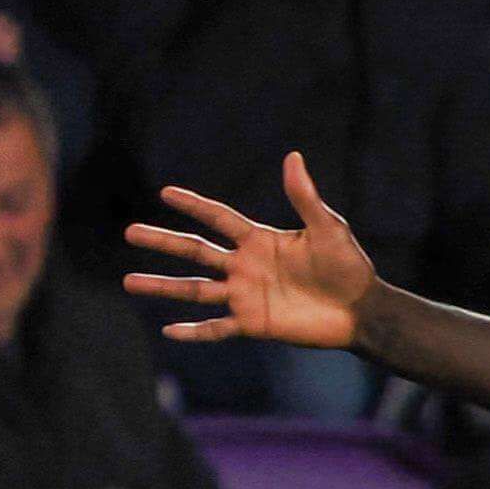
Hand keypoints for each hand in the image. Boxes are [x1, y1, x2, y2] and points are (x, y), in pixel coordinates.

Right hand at [128, 151, 381, 350]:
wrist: (361, 309)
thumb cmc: (348, 266)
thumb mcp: (327, 228)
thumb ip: (304, 197)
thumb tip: (293, 157)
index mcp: (259, 240)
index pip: (219, 218)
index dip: (194, 205)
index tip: (165, 193)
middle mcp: (245, 266)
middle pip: (195, 251)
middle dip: (163, 242)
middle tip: (129, 232)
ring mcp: (245, 295)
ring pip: (195, 290)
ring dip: (163, 286)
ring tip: (129, 281)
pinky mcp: (253, 323)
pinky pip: (217, 328)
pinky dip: (195, 331)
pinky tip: (169, 331)